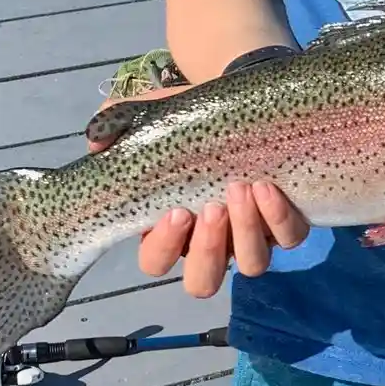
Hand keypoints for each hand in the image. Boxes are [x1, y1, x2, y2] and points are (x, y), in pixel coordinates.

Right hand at [86, 83, 308, 295]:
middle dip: (207, 250)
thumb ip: (116, 124)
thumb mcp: (148, 117)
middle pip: (204, 282)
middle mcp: (210, 244)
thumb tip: (96, 143)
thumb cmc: (185, 122)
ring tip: (241, 188)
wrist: (238, 103)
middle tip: (211, 209)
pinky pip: (288, 238)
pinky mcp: (284, 225)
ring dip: (246, 232)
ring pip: (251, 265)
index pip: (156, 261)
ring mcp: (249, 238)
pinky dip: (279, 218)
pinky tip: (268, 188)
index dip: (164, 246)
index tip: (176, 211)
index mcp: (169, 231)